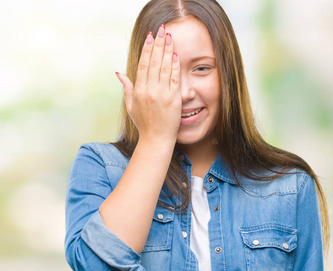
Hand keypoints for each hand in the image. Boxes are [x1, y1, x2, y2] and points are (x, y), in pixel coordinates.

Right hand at [116, 25, 180, 142]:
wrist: (156, 139)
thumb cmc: (144, 124)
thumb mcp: (131, 106)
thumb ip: (127, 88)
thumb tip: (119, 73)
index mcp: (139, 91)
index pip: (143, 64)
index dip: (147, 49)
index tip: (150, 36)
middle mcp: (150, 90)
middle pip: (154, 62)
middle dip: (158, 44)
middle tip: (162, 31)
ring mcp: (162, 94)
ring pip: (164, 68)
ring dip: (168, 51)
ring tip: (170, 38)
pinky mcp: (174, 99)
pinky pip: (174, 79)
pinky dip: (175, 66)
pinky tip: (176, 55)